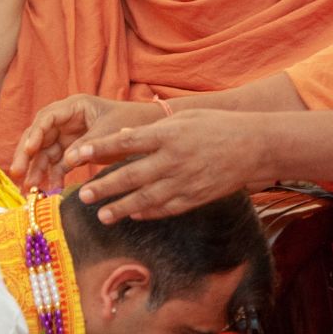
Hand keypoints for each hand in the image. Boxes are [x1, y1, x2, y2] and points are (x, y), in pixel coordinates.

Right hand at [9, 92, 160, 187]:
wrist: (149, 131)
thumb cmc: (132, 123)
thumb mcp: (110, 132)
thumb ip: (87, 145)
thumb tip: (67, 161)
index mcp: (75, 106)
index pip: (47, 117)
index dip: (35, 133)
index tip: (27, 150)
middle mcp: (67, 119)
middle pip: (39, 135)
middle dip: (26, 155)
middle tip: (17, 173)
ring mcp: (69, 135)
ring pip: (45, 152)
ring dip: (36, 169)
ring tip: (29, 188)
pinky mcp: (74, 150)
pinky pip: (58, 162)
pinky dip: (53, 174)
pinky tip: (49, 187)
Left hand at [65, 109, 272, 221]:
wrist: (255, 147)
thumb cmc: (219, 126)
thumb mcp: (185, 118)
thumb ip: (154, 129)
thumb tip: (125, 136)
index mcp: (167, 135)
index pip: (124, 143)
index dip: (99, 149)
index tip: (77, 155)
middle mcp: (172, 159)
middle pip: (129, 176)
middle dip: (104, 187)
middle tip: (83, 195)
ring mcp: (183, 181)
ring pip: (145, 199)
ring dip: (121, 208)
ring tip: (102, 215)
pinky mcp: (195, 197)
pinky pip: (166, 208)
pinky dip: (147, 213)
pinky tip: (133, 215)